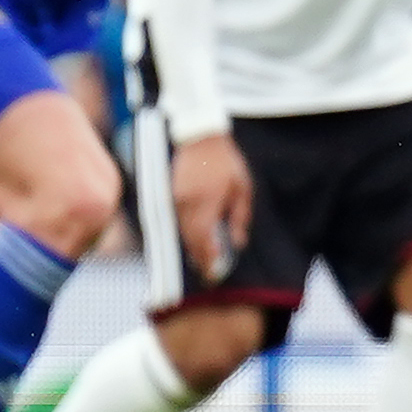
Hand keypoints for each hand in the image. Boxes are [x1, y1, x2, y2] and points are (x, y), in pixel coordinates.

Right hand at [171, 130, 252, 280]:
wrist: (200, 137)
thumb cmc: (226, 162)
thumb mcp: (242, 188)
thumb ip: (240, 216)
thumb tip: (238, 243)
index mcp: (207, 202)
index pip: (204, 239)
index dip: (208, 258)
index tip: (215, 272)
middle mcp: (187, 204)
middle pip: (191, 239)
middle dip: (199, 258)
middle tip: (208, 274)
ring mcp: (175, 200)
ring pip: (181, 232)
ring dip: (191, 248)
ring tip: (202, 261)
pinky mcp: (169, 195)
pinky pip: (177, 222)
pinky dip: (184, 234)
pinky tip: (193, 241)